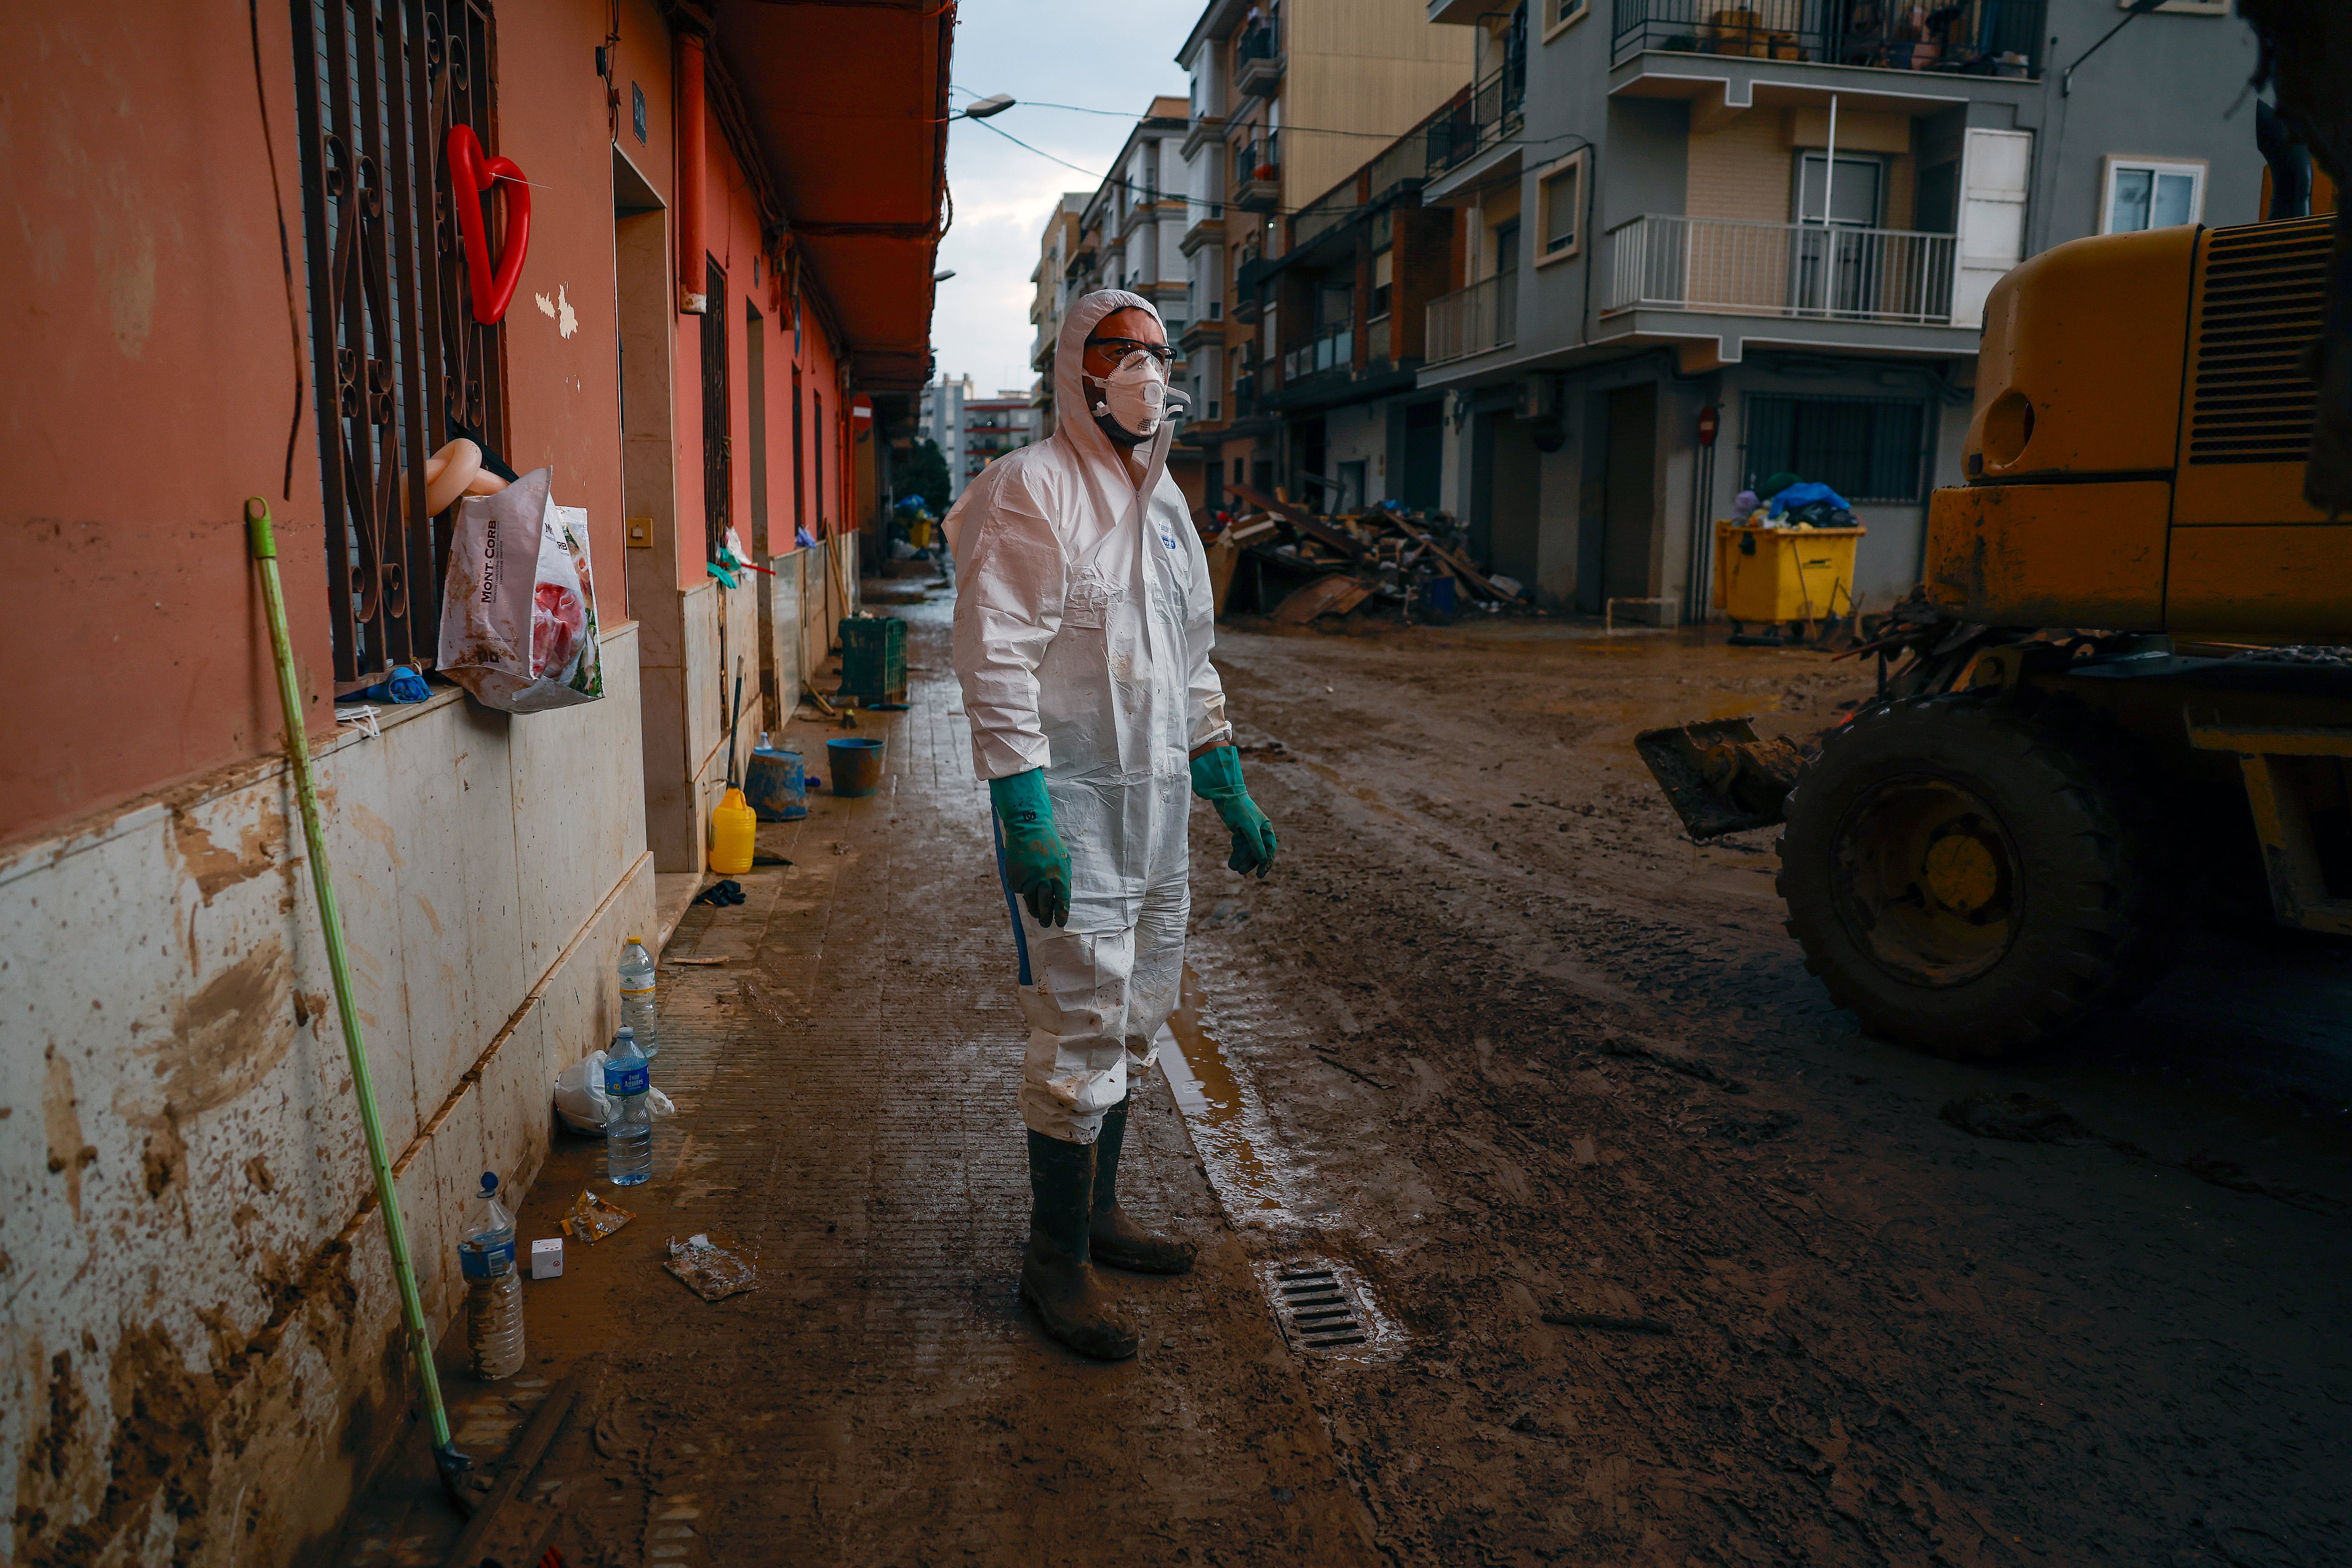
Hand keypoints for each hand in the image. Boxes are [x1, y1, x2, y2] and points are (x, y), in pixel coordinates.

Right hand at [990, 770, 1070, 926]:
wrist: (1027, 826)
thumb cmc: (1049, 843)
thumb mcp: (1063, 859)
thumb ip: (1063, 878)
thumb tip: (1061, 899)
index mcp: (1059, 874)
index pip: (1062, 900)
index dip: (1061, 914)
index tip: (1060, 923)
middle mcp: (1043, 878)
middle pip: (1045, 905)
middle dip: (1045, 917)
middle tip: (1045, 924)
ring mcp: (1027, 878)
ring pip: (1030, 901)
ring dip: (1034, 910)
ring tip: (1036, 914)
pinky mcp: (1014, 877)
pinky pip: (1019, 890)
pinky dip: (1022, 889)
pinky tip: (1024, 881)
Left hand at [1213, 793, 1276, 876]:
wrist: (1225, 795)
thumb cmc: (1239, 809)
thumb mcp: (1249, 828)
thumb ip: (1256, 844)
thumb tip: (1263, 861)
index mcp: (1266, 828)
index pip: (1269, 849)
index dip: (1266, 863)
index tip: (1260, 874)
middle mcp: (1259, 830)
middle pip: (1257, 851)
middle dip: (1249, 862)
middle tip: (1241, 872)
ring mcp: (1248, 831)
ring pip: (1246, 850)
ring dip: (1240, 859)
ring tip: (1232, 867)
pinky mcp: (1238, 830)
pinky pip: (1239, 846)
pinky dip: (1235, 854)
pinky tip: (1231, 862)